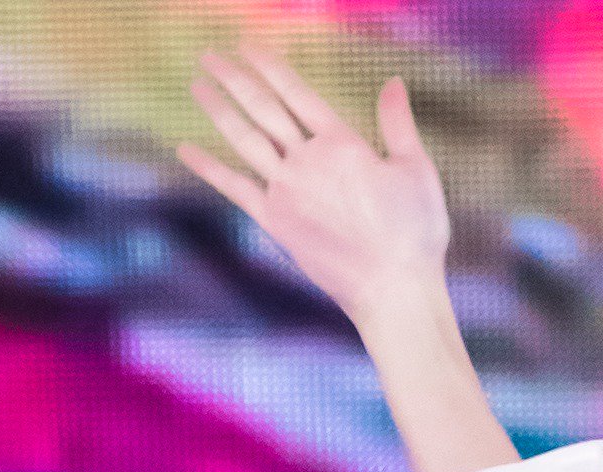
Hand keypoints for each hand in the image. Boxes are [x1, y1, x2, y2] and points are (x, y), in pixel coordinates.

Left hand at [181, 54, 455, 332]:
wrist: (393, 292)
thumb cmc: (414, 235)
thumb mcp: (416, 170)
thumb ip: (398, 123)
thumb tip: (394, 82)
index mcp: (341, 143)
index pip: (296, 92)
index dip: (269, 66)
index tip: (249, 47)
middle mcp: (307, 161)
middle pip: (262, 108)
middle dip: (234, 78)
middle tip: (211, 57)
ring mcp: (286, 192)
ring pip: (244, 140)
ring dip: (218, 110)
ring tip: (199, 87)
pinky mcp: (276, 223)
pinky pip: (235, 188)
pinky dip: (209, 168)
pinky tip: (186, 150)